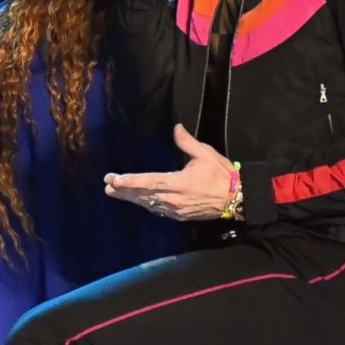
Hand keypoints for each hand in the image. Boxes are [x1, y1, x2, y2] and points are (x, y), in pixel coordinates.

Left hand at [104, 125, 233, 220]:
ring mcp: (176, 210)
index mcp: (179, 182)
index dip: (129, 181)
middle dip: (123, 190)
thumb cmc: (221, 174)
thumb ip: (187, 142)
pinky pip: (158, 210)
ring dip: (131, 198)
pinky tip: (137, 200)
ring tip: (115, 192)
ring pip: (148, 204)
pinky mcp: (180, 216)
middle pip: (143, 195)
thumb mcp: (205, 154)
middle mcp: (174, 199)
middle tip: (107, 185)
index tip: (113, 179)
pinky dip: (146, 204)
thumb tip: (176, 128)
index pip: (147, 182)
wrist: (237, 198)